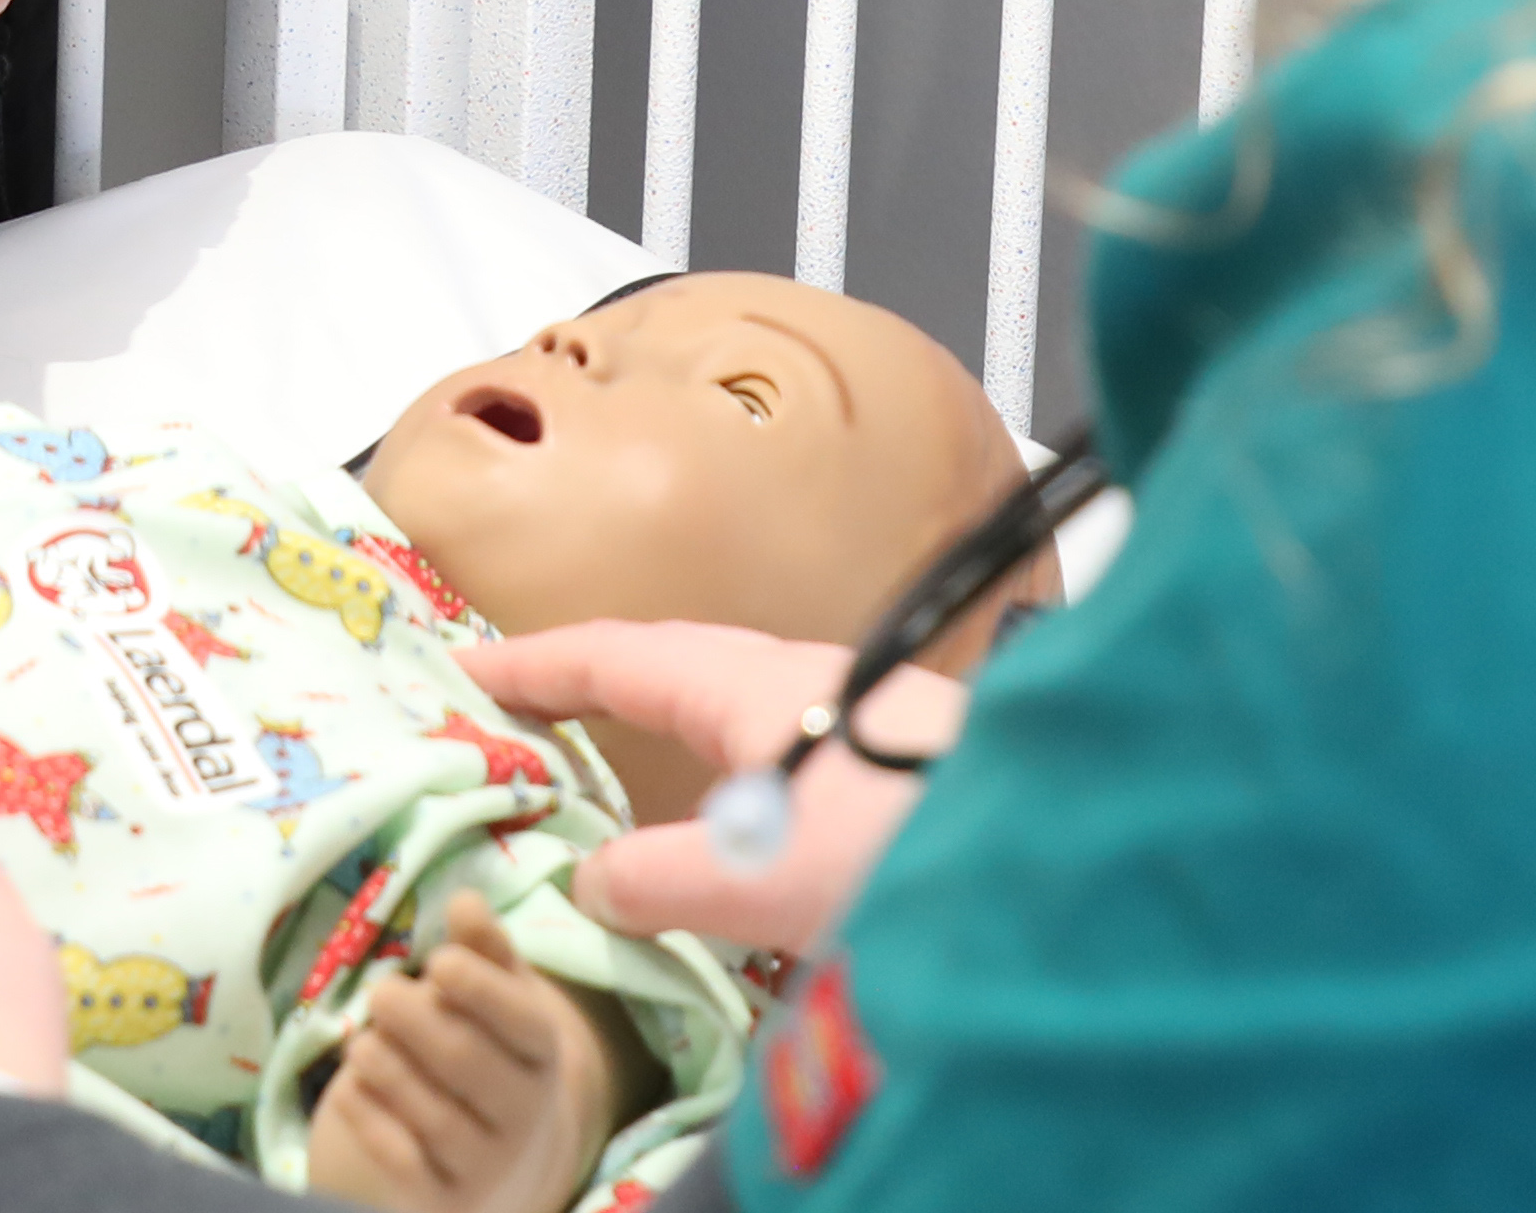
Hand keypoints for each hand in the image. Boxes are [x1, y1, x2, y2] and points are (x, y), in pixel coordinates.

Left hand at [299, 901, 639, 1212]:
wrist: (491, 1154)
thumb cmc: (484, 1047)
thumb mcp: (495, 993)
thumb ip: (483, 947)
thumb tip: (466, 899)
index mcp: (543, 1054)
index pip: (523, 1021)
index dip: (480, 987)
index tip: (437, 961)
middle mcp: (524, 1114)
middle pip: (466, 1061)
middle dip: (414, 1019)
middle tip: (381, 994)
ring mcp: (487, 1163)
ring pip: (432, 1113)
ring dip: (385, 1065)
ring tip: (362, 1043)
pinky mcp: (444, 1196)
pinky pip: (401, 1159)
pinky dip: (367, 1117)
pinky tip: (348, 1089)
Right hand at [468, 622, 948, 957]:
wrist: (1066, 859)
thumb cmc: (907, 845)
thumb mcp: (754, 875)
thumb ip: (659, 879)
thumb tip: (595, 879)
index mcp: (754, 685)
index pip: (618, 656)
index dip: (537, 664)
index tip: (469, 663)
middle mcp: (805, 690)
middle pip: (678, 680)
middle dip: (601, 698)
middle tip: (529, 724)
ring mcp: (858, 731)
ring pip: (738, 731)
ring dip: (673, 756)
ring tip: (621, 798)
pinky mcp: (901, 783)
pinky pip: (785, 777)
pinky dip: (735, 802)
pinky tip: (739, 853)